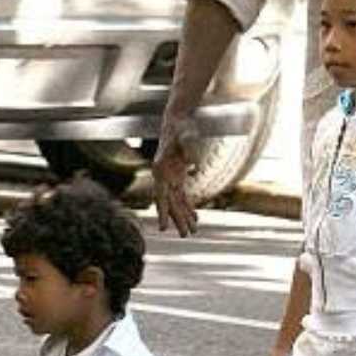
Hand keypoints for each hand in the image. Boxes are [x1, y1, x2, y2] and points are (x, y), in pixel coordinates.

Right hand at [153, 114, 200, 236]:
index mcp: (160, 169)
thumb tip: (196, 165)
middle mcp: (163, 176)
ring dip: (184, 216)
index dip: (162, 212)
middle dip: (177, 220)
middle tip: (185, 236)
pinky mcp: (178, 176)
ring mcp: (170, 177)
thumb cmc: (181, 127)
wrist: (178, 120)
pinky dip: (189, 206)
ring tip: (192, 231)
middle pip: (170, 202)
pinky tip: (195, 218)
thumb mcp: (185, 135)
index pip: (160, 195)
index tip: (162, 227)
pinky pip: (183, 196)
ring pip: (176, 202)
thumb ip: (189, 149)